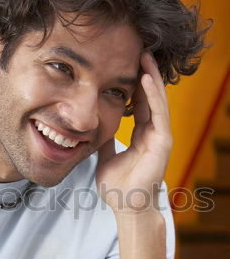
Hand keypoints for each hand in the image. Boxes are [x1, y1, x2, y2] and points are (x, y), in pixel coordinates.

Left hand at [96, 51, 171, 212]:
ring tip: (145, 56)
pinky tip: (146, 79)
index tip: (125, 66)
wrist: (126, 207)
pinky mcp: (162, 143)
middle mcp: (152, 134)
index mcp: (141, 136)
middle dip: (145, 75)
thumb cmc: (118, 187)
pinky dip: (152, 96)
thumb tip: (95, 130)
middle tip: (138, 51)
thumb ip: (105, 142)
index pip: (139, 105)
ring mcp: (159, 137)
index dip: (133, 86)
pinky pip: (158, 115)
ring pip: (157, 101)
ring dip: (151, 78)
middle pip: (150, 98)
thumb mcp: (106, 158)